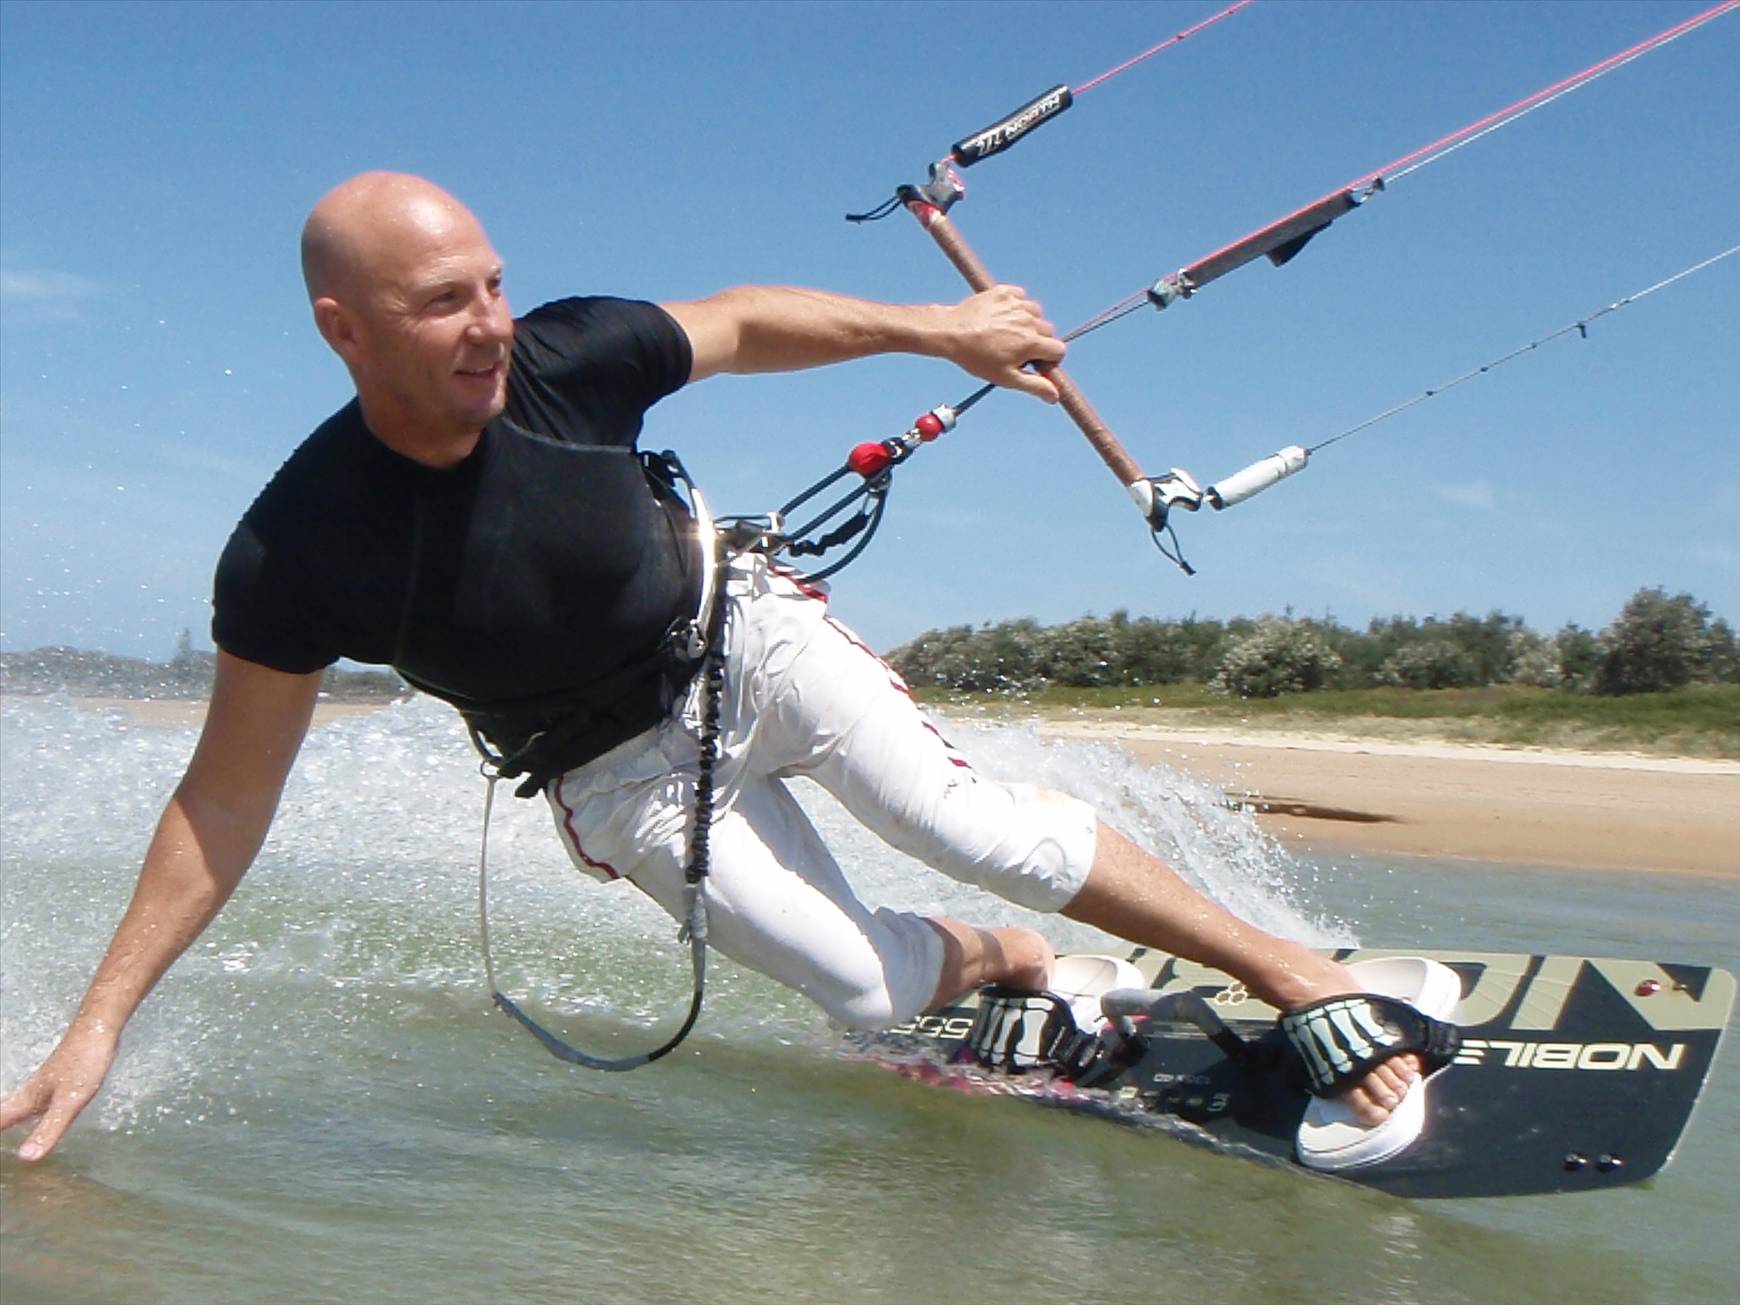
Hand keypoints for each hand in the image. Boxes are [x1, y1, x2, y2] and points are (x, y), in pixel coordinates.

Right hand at [0, 1029, 118, 1161]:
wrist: (98, 1028)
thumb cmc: (84, 1063)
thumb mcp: (70, 1101)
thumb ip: (49, 1128)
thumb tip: (25, 1158)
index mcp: (28, 1099)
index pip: (0, 1119)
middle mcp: (32, 1091)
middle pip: (5, 1111)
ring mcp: (46, 1083)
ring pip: (18, 1104)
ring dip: (7, 1117)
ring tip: (5, 1129)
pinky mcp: (61, 1077)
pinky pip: (37, 1099)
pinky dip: (28, 1110)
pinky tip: (40, 1111)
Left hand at [945, 285, 1066, 401]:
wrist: (950, 332)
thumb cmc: (976, 357)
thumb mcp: (1006, 377)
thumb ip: (1034, 386)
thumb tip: (1054, 395)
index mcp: (1031, 342)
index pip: (1059, 350)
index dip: (1048, 359)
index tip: (1034, 362)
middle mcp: (1028, 320)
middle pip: (1048, 331)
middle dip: (1037, 341)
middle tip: (1015, 349)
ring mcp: (1017, 303)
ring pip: (1035, 313)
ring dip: (1027, 322)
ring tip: (1005, 333)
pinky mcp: (1005, 292)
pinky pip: (1021, 297)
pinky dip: (1015, 306)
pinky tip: (1001, 317)